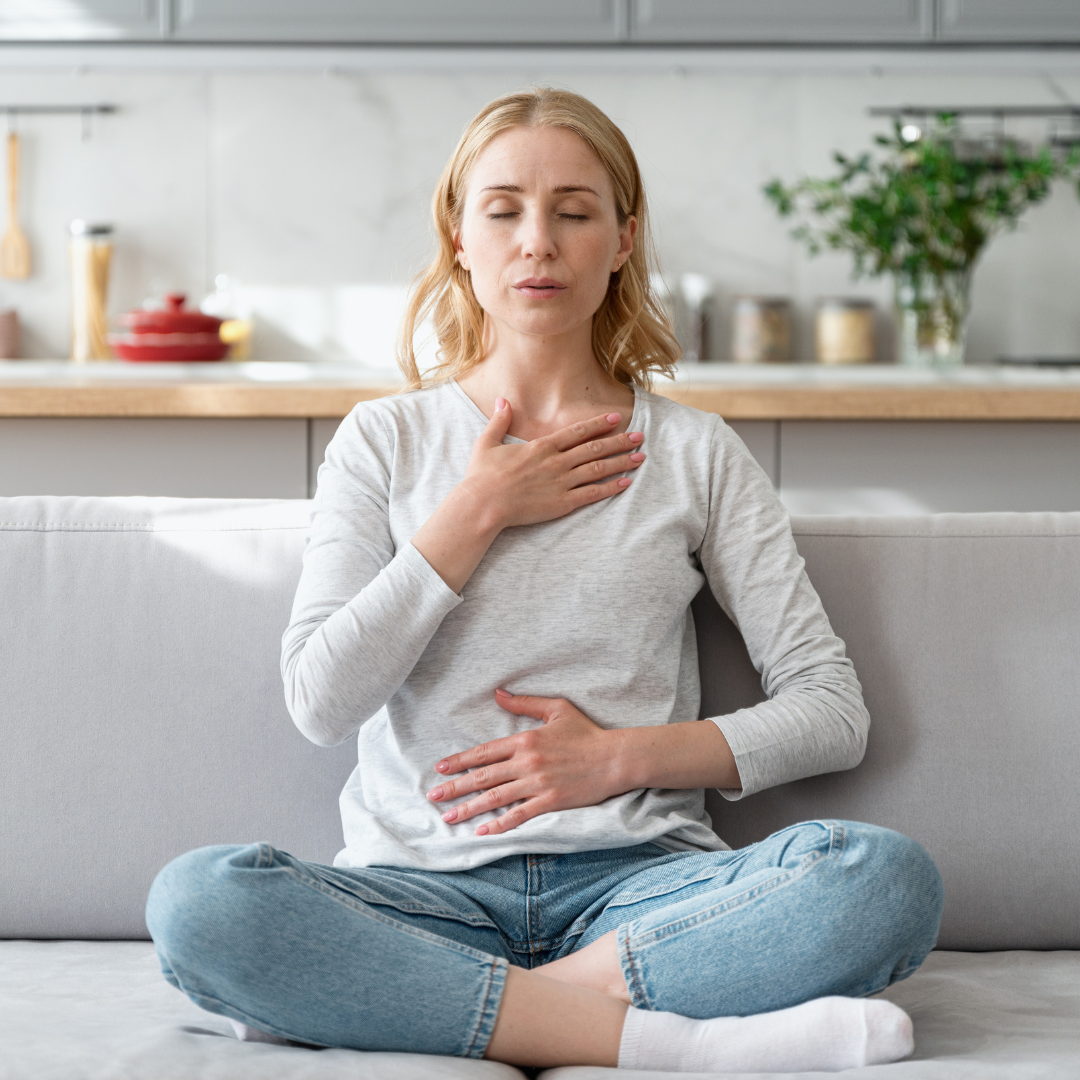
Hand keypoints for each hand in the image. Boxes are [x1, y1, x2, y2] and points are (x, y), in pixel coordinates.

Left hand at [426, 690, 624, 834]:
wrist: (615, 757)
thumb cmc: (587, 732)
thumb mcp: (556, 709)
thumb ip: (525, 703)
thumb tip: (498, 693)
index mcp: (525, 739)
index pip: (484, 751)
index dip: (460, 760)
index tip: (440, 768)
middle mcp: (527, 762)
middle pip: (483, 776)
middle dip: (455, 787)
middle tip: (433, 796)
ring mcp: (537, 783)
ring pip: (495, 797)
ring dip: (469, 808)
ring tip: (448, 816)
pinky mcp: (550, 801)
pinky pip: (519, 815)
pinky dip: (499, 824)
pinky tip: (482, 831)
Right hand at [459, 399, 645, 531]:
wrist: (483, 504)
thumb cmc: (482, 476)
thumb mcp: (487, 443)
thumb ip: (499, 420)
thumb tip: (502, 400)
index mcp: (542, 446)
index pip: (577, 432)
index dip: (599, 424)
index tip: (616, 418)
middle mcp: (556, 462)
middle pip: (595, 448)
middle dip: (620, 441)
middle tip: (640, 436)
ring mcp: (561, 483)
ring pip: (598, 469)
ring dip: (621, 462)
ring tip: (640, 457)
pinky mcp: (562, 503)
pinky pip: (592, 494)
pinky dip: (611, 487)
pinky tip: (626, 482)